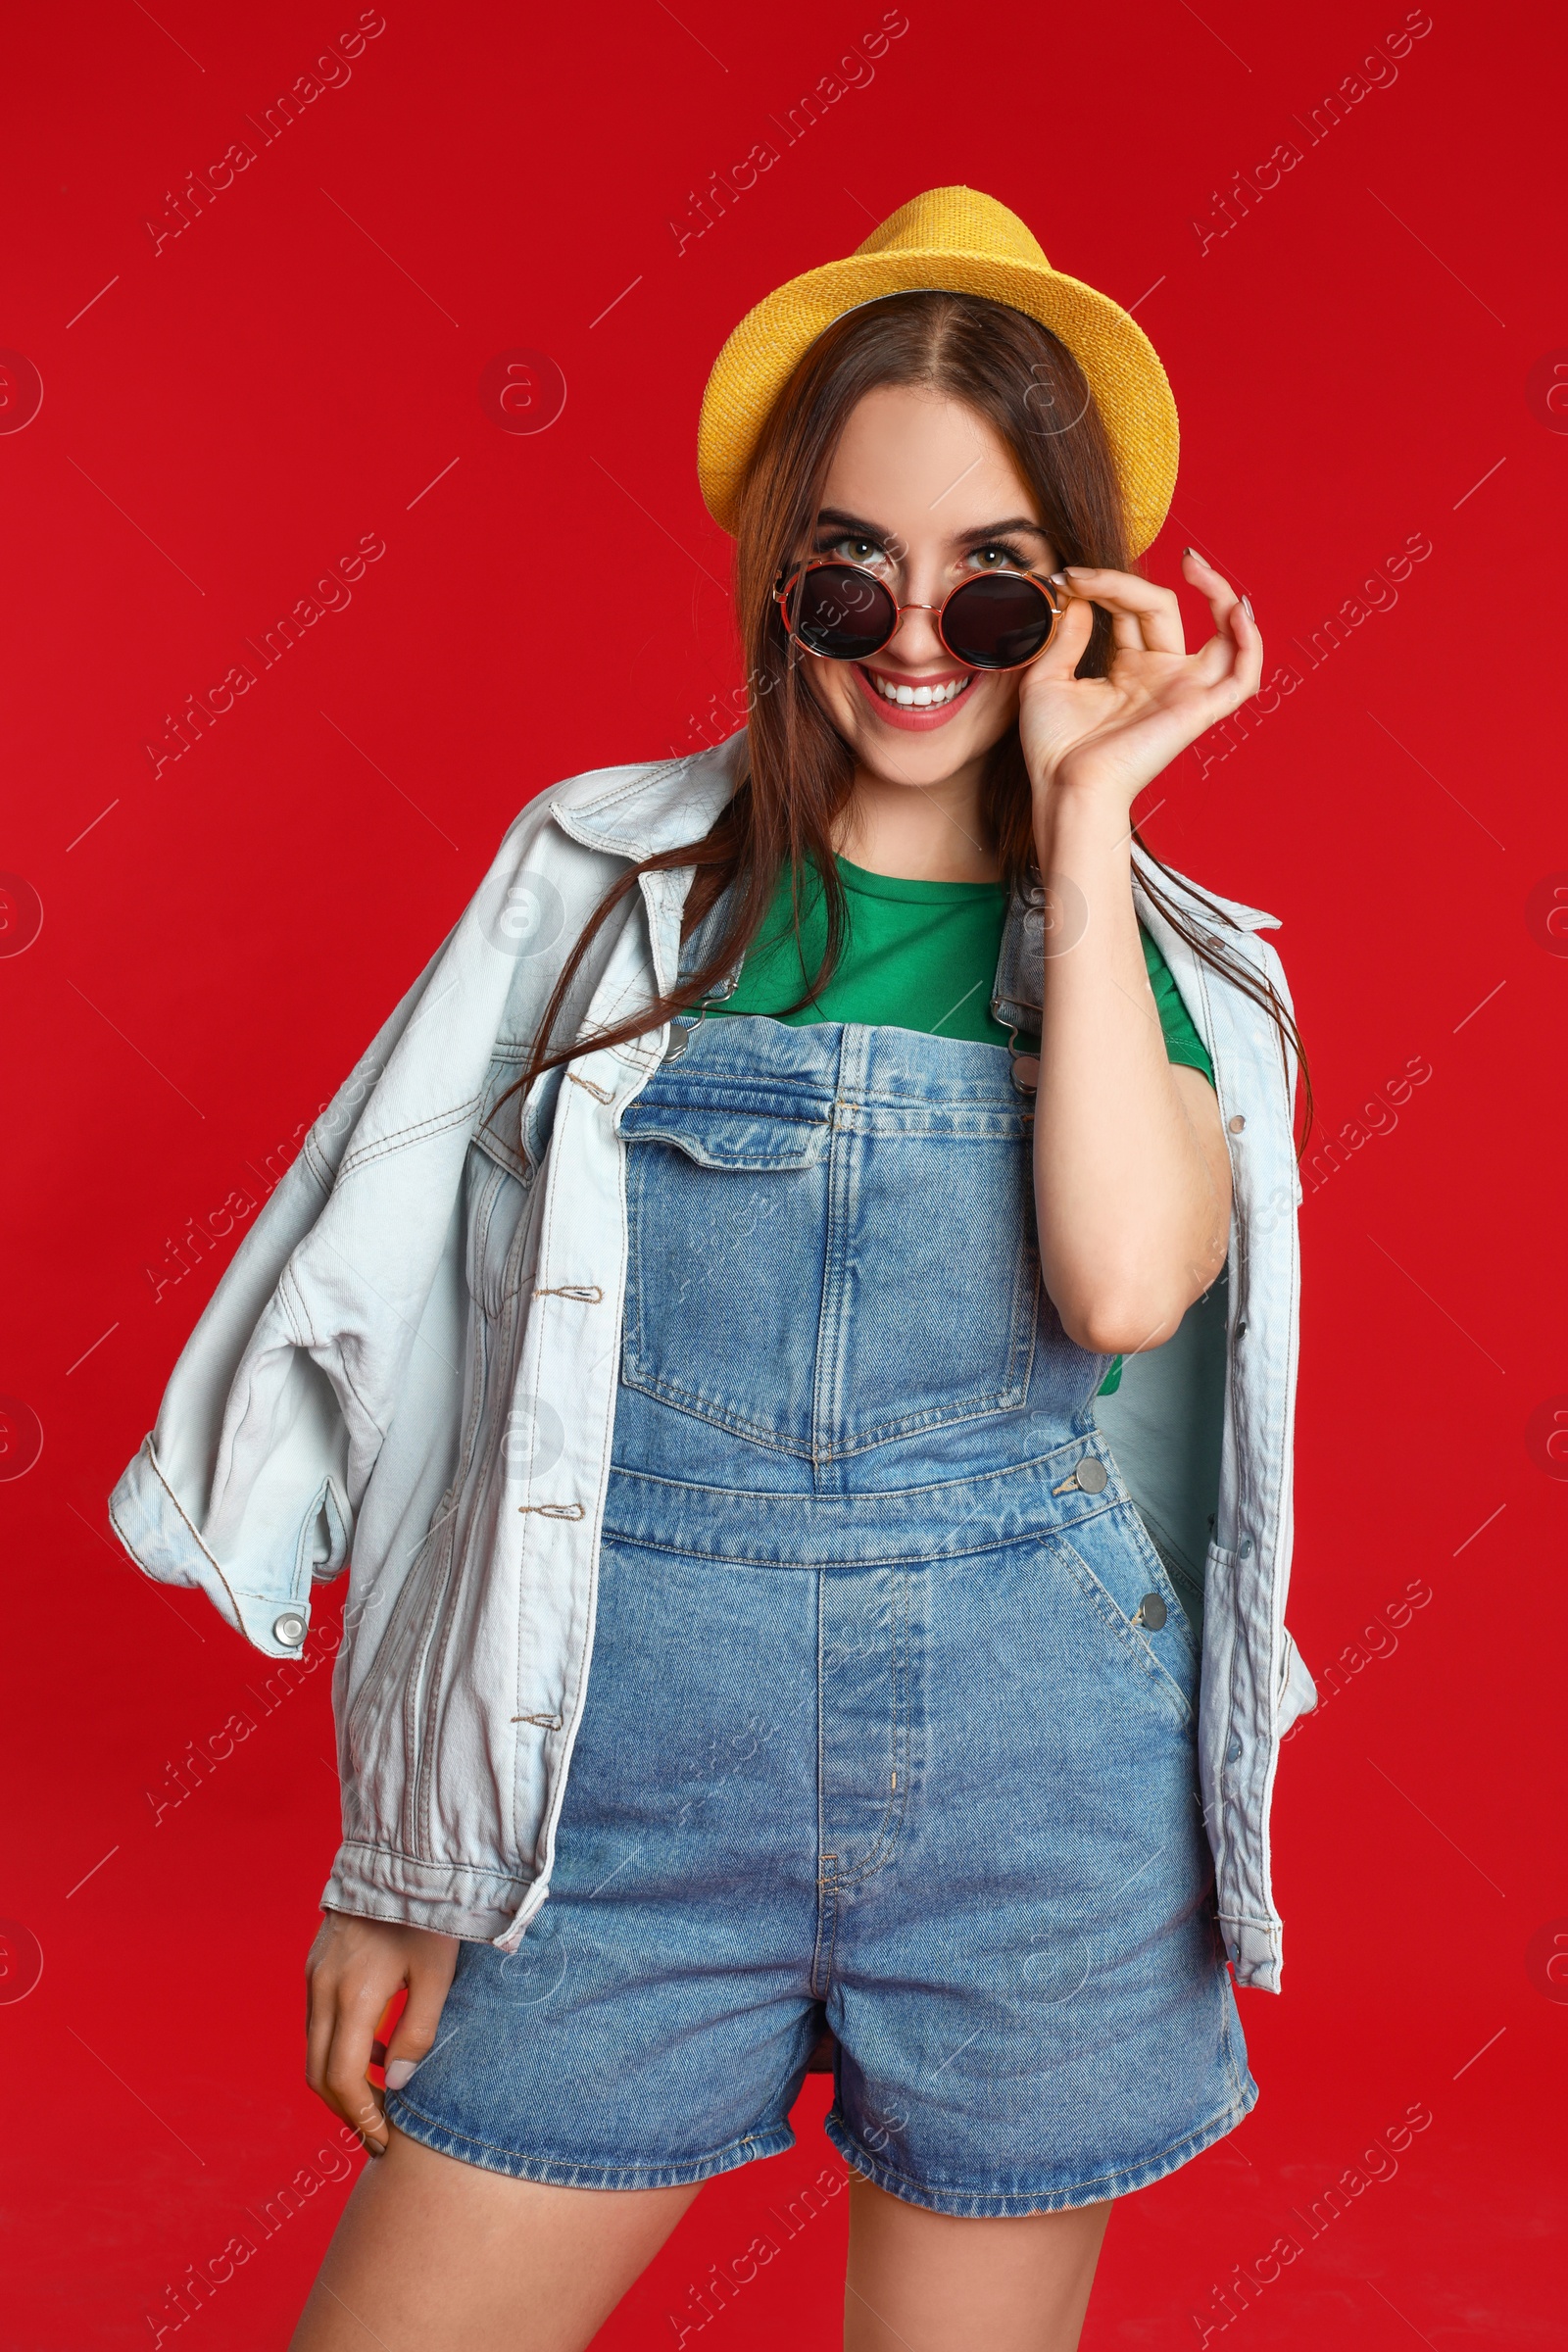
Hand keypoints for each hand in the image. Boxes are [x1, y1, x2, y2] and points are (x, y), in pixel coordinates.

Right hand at [304, 1910, 458, 2155]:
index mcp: (352, 1995)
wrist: (400, 1856)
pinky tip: (377, 2051)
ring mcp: (314, 1975)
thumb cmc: (427, 1915)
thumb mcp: (436, 1975)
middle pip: (319, 2073)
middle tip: (380, 2134)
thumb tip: (397, 2083)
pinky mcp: (316, 1965)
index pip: (342, 2078)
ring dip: (342, 2081)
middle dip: (347, 2111)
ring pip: (315, 2049)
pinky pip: (319, 2022)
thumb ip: (418, 2032)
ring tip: (383, 2100)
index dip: (361, 2117)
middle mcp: (322, 1989)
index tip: (386, 2140)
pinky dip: (340, 2049)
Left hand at [1016, 550, 1262, 808]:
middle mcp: (1162, 677)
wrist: (1064, 788)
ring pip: (1222, 631)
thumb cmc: (1054, 749)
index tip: (1066, 579)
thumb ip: (1066, 635)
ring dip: (1216, 591)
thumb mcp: (1047, 679)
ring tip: (1193, 563)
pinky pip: (1244, 673)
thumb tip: (1079, 596)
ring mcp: (1184, 692)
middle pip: (1163, 608)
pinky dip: (1250, 640)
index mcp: (1130, 671)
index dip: (1105, 585)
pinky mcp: (1200, 710)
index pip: (1133, 609)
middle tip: (1081, 576)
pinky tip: (1235, 607)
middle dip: (1124, 582)